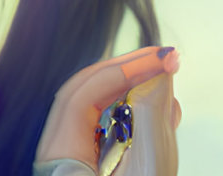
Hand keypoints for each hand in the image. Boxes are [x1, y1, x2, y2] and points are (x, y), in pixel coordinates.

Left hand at [35, 46, 181, 174]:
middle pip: (86, 91)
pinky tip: (159, 108)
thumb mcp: (145, 170)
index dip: (125, 70)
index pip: (85, 93)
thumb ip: (149, 121)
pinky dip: (131, 112)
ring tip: (164, 76)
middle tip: (164, 57)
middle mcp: (57, 149)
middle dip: (127, 69)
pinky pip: (106, 125)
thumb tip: (159, 78)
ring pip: (96, 106)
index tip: (162, 60)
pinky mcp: (88, 162)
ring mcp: (71, 155)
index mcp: (60, 151)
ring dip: (131, 87)